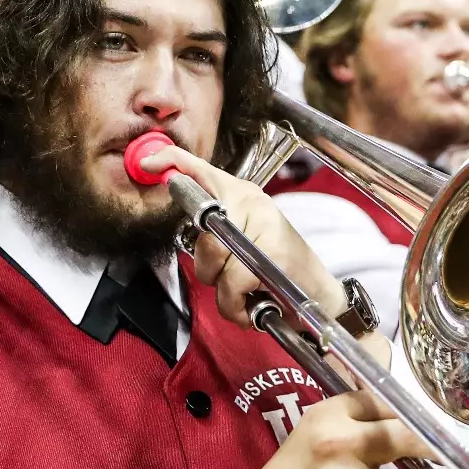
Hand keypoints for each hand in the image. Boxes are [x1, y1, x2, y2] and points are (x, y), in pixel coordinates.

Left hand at [135, 142, 351, 330]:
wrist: (319, 292)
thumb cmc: (279, 269)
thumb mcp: (244, 243)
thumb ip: (215, 233)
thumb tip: (188, 230)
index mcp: (242, 195)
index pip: (203, 170)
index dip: (173, 162)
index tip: (149, 163)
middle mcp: (251, 202)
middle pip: (203, 236)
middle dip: (211, 270)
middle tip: (233, 279)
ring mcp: (263, 223)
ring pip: (215, 262)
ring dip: (226, 294)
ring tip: (247, 294)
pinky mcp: (272, 251)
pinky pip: (234, 283)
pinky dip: (240, 306)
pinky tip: (258, 303)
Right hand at [154, 389, 445, 468]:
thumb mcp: (307, 439)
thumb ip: (347, 426)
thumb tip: (398, 421)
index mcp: (327, 416)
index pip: (383, 402)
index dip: (410, 414)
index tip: (428, 424)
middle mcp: (340, 443)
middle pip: (406, 435)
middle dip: (431, 447)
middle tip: (447, 455)